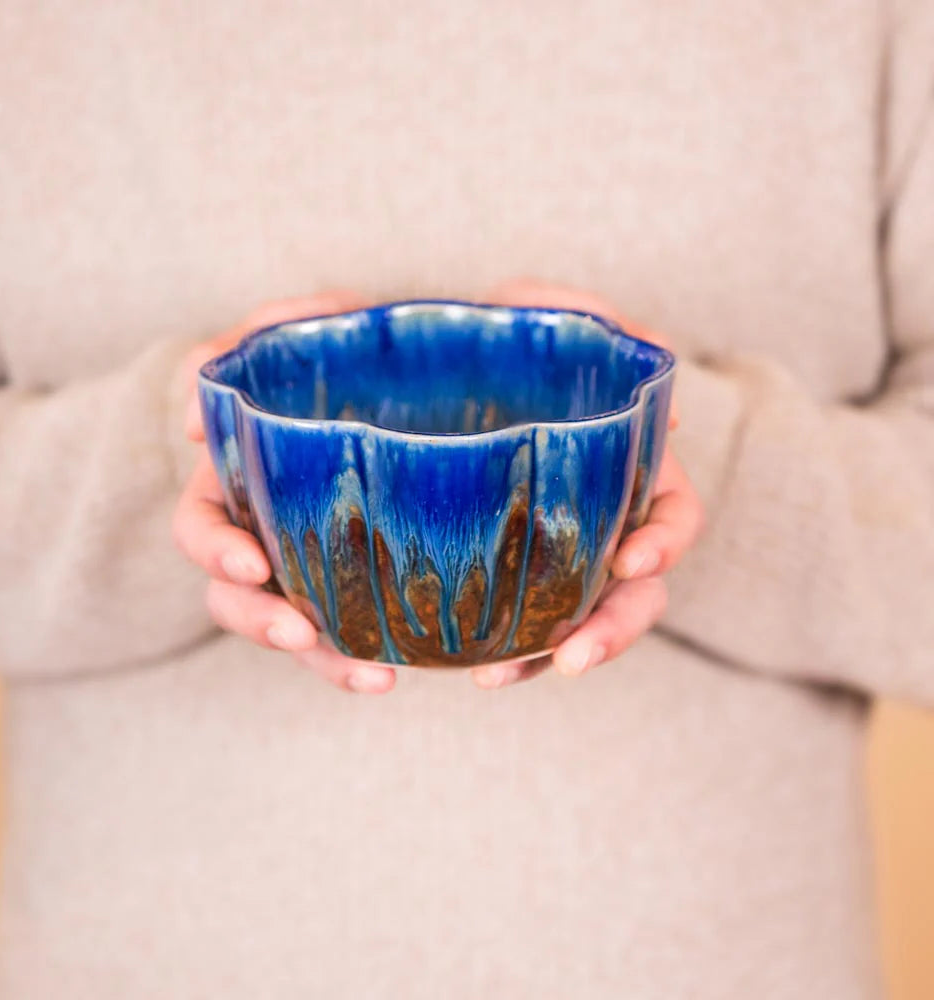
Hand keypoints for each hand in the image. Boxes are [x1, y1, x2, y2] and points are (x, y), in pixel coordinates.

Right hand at [173, 290, 399, 694]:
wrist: (421, 380)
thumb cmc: (346, 352)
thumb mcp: (308, 326)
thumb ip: (256, 338)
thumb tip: (196, 420)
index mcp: (237, 485)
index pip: (199, 527)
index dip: (214, 550)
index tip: (252, 564)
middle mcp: (265, 536)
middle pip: (235, 599)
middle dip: (261, 622)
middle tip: (300, 631)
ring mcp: (311, 567)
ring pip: (297, 631)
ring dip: (323, 659)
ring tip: (375, 676)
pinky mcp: (361, 585)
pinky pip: (357, 632)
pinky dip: (370, 655)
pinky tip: (400, 670)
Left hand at [467, 279, 702, 688]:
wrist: (447, 365)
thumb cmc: (517, 340)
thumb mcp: (560, 314)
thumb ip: (610, 331)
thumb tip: (671, 408)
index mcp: (636, 475)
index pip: (677, 518)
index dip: (666, 543)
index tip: (630, 559)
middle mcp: (609, 526)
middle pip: (636, 595)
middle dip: (611, 632)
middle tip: (573, 659)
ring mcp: (563, 558)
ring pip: (578, 624)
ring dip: (547, 658)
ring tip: (497, 677)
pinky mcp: (511, 575)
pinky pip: (517, 625)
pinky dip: (501, 649)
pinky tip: (467, 663)